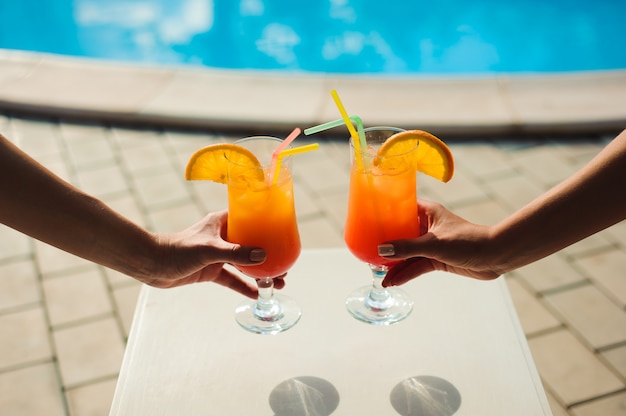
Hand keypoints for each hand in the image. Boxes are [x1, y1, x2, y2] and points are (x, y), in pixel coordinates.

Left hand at [143, 210, 284, 297]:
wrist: (153, 265)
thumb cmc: (178, 249)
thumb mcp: (210, 249)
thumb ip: (236, 253)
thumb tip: (263, 255)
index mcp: (223, 222)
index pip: (250, 219)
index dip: (267, 225)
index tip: (283, 234)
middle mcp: (223, 237)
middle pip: (252, 244)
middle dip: (269, 255)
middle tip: (285, 266)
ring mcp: (217, 255)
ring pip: (245, 263)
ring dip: (260, 273)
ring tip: (278, 282)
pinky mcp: (211, 271)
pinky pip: (232, 279)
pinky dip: (244, 286)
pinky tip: (257, 294)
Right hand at [379, 200, 502, 286]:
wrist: (494, 256)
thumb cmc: (467, 241)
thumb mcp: (434, 243)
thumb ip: (407, 247)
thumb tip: (382, 249)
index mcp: (427, 212)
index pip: (401, 207)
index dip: (386, 212)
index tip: (369, 218)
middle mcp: (428, 226)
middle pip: (401, 233)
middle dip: (386, 243)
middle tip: (368, 250)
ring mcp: (432, 244)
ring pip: (408, 253)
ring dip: (395, 263)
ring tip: (378, 274)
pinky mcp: (437, 259)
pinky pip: (416, 266)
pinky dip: (406, 273)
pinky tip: (393, 281)